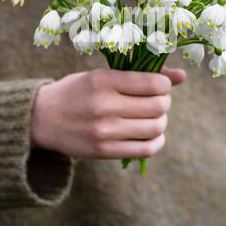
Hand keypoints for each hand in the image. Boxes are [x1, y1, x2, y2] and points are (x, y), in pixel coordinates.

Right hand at [31, 67, 185, 159]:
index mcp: (104, 80)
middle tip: (156, 101)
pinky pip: (145, 150)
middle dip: (165, 102)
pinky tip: (150, 134)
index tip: (159, 85)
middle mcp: (104, 105)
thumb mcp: (102, 74)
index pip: (153, 83)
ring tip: (152, 117)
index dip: (165, 84)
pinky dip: (156, 141)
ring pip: (156, 128)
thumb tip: (182, 75)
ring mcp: (104, 131)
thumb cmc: (76, 90)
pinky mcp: (103, 151)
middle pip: (159, 106)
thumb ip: (141, 74)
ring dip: (161, 121)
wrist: (42, 118)